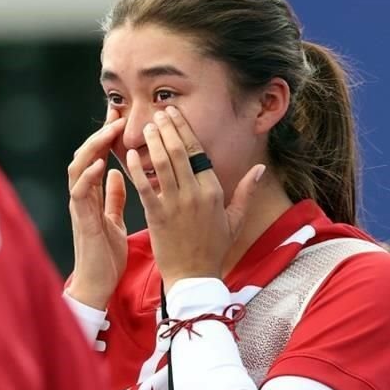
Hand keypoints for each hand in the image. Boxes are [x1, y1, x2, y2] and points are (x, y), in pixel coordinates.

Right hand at [66, 111, 127, 309]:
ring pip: (78, 168)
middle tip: (116, 112)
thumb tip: (116, 175)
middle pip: (84, 156)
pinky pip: (80, 194)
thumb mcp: (114, 220)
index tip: (120, 114)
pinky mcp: (81, 221)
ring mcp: (79, 207)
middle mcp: (82, 197)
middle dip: (100, 132)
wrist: (96, 285)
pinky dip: (87, 177)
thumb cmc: (105, 256)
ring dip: (93, 148)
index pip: (96, 157)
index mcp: (92, 196)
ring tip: (109, 130)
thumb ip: (113, 198)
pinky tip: (98, 163)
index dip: (106, 135)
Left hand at [124, 106, 265, 292]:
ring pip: (163, 164)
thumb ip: (246, 192)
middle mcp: (196, 194)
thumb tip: (260, 168)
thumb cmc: (214, 249)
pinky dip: (137, 169)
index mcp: (214, 191)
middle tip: (158, 112)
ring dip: (154, 142)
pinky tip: (129, 155)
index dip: (185, 130)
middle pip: (179, 152)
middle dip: (168, 128)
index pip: (198, 152)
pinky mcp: (158, 216)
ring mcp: (176, 204)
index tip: (175, 114)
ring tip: (147, 126)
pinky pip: (146, 187)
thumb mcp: (235, 220)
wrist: (194, 277)